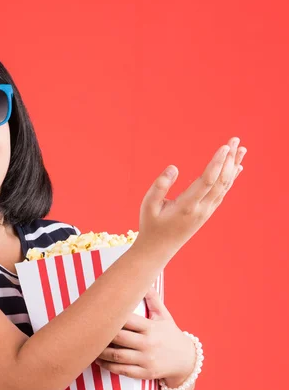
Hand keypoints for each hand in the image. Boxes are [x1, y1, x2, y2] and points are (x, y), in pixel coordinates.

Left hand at [94, 286, 195, 384]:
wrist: (186, 361)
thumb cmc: (171, 335)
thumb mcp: (164, 316)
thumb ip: (153, 299)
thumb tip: (144, 279)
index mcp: (151, 327)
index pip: (127, 319)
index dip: (112, 316)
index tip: (98, 312)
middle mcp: (148, 343)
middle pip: (119, 338)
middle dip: (102, 334)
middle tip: (89, 330)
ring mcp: (146, 360)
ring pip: (117, 356)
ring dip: (101, 352)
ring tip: (91, 346)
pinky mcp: (145, 373)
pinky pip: (122, 370)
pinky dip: (108, 366)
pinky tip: (99, 361)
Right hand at [136, 137, 245, 260]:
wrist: (158, 249)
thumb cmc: (151, 224)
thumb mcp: (148, 205)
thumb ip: (160, 185)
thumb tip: (173, 167)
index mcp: (187, 206)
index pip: (207, 181)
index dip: (217, 162)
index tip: (224, 146)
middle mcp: (201, 209)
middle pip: (221, 181)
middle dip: (229, 159)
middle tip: (235, 140)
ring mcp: (206, 212)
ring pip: (225, 186)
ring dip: (233, 166)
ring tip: (241, 148)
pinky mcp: (207, 213)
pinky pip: (223, 192)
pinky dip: (231, 178)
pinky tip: (236, 167)